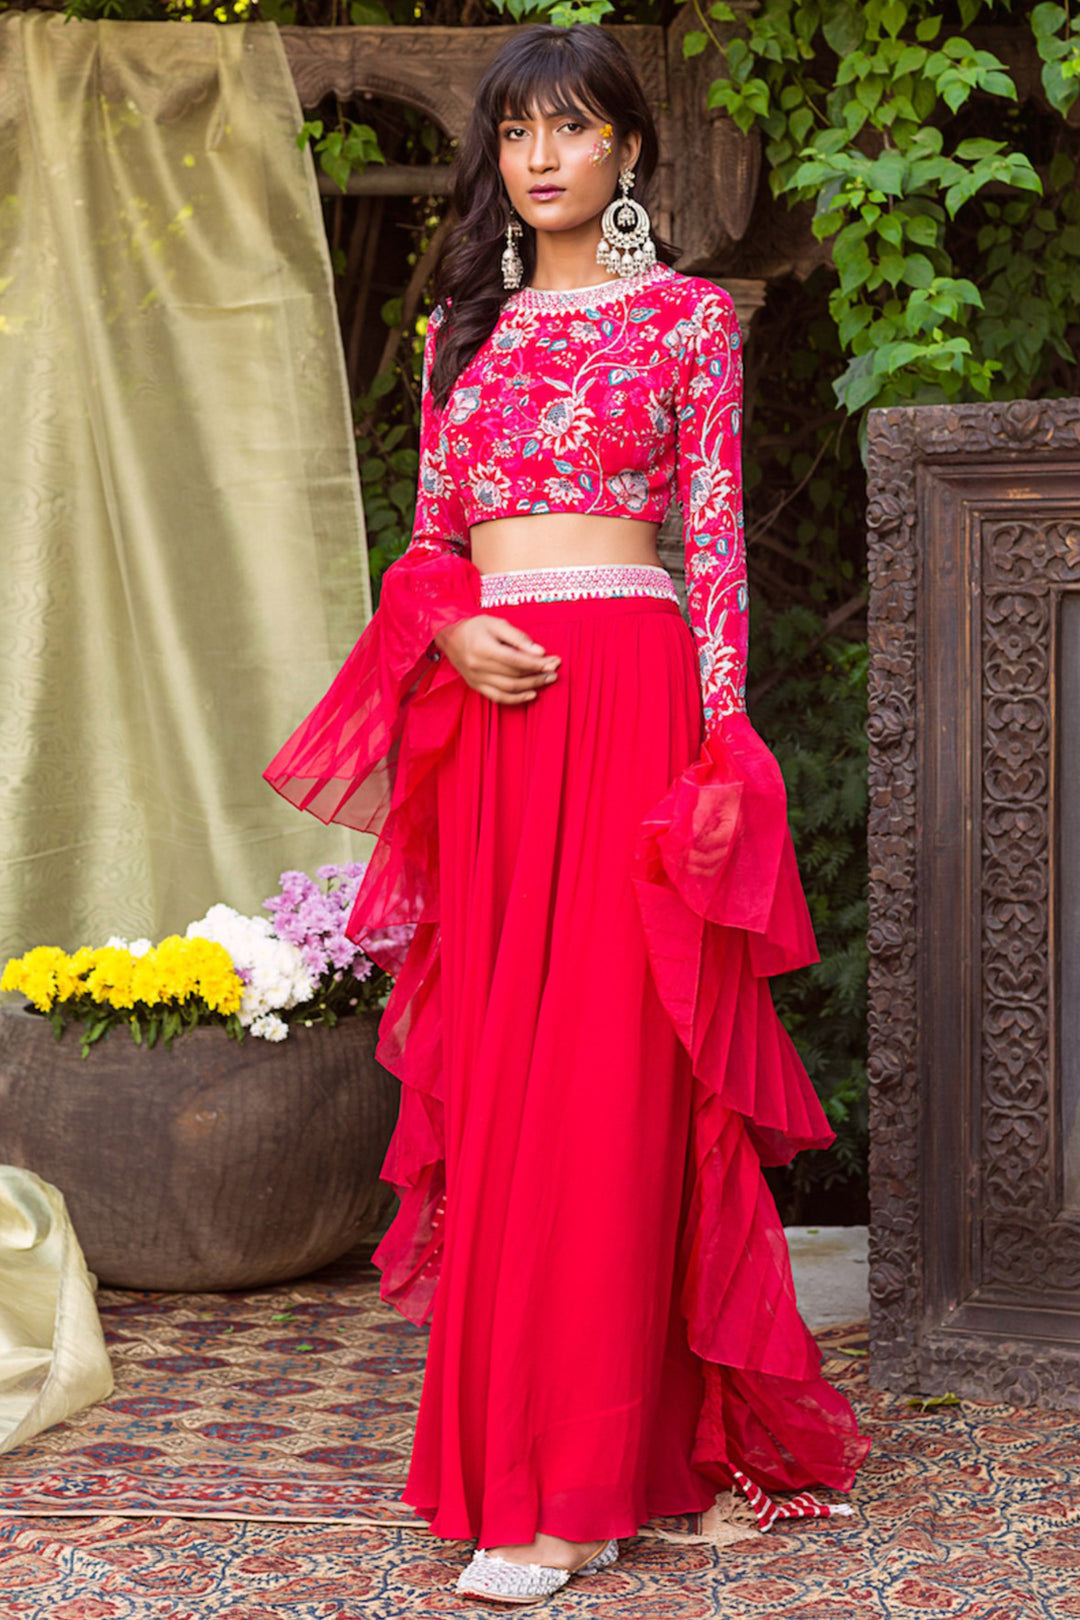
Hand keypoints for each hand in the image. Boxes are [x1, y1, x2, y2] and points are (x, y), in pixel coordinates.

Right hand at [434, 615, 560, 704]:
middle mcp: (478, 666)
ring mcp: (476, 679)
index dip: (536, 663)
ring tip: (547, 680)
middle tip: (554, 671)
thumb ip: (518, 637)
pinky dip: (516, 699)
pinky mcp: (475, 686)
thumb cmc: (474, 627)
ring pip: (509, 688)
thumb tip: (539, 651)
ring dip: (531, 686)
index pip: (515, 660)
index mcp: (483, 648)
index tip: (553, 661)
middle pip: (514, 675)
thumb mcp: (496, 623)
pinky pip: (498, 697)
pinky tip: (531, 695)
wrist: (448, 636)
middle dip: (538, 674)